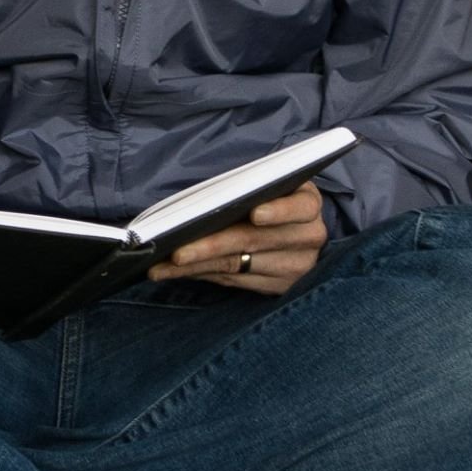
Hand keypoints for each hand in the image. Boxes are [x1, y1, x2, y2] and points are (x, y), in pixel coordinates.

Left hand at [146, 181, 327, 294]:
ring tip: (162, 266)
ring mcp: (296, 266)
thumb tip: (201, 200)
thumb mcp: (269, 183)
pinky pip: (234, 280)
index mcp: (308, 203)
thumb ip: (248, 186)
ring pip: (237, 265)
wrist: (295, 226)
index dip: (278, 211)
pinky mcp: (280, 287)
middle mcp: (309, 237)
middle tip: (176, 252)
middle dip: (211, 246)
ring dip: (196, 266)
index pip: (299, 207)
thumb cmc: (270, 194)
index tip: (255, 215)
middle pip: (255, 241)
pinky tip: (176, 272)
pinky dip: (202, 274)